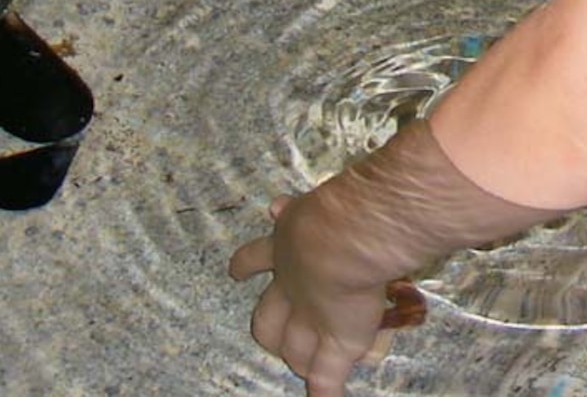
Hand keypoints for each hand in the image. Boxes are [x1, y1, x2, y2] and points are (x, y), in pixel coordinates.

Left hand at [229, 185, 390, 396]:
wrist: (348, 239)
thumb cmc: (339, 211)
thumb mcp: (308, 206)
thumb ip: (292, 212)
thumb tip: (275, 207)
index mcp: (283, 247)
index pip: (257, 259)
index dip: (248, 264)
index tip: (239, 270)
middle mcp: (292, 287)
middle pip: (268, 317)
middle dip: (269, 326)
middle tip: (270, 332)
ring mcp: (314, 318)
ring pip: (295, 347)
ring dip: (298, 356)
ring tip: (299, 364)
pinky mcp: (337, 341)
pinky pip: (328, 377)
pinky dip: (326, 391)